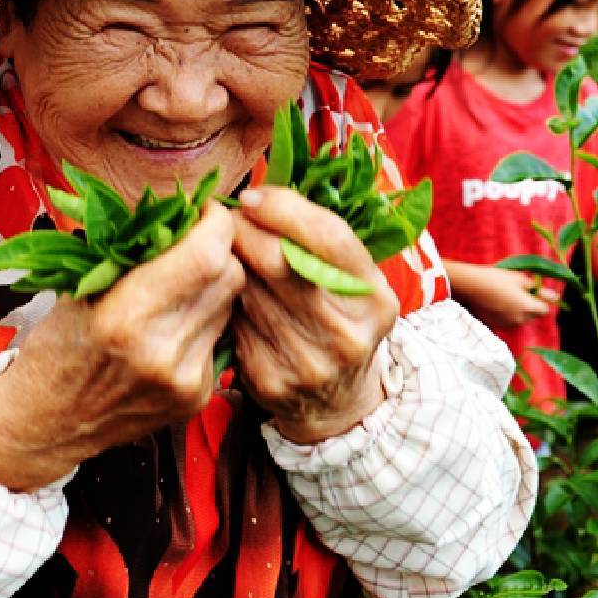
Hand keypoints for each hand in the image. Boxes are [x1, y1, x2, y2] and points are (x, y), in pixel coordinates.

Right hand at [0, 203, 241, 490]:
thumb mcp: (79, 289)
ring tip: (181, 281)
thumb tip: (181, 210)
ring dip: (214, 284)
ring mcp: (184, 380)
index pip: (206, 255)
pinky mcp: (196, 397)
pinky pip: (220, 337)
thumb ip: (131, 253)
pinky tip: (175, 322)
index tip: (201, 210)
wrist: (47, 424)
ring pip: (230, 305)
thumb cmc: (56, 347)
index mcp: (123, 317)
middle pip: (228, 277)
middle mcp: (161, 352)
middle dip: (219, 248)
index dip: (215, 223)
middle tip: (196, 238)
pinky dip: (205, 320)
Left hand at [227, 187, 398, 443]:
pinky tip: (223, 291)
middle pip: (280, 261)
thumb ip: (322, 242)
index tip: (252, 196)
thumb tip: (261, 193)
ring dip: (228, 261)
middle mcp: (347, 333)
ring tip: (222, 248)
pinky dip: (223, 299)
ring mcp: (308, 361)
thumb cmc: (341, 322)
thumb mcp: (355, 284)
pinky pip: (233, 321)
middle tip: (226, 218)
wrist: (340, 405)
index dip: (284, 208)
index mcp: (375, 300)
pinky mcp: (270, 380)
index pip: (330, 237)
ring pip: (249, 289)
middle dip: (244, 230)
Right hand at [455, 264, 558, 329]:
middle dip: (530, 306)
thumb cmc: (495, 278)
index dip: (541, 300)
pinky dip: (505, 314)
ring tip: (504, 296)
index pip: (545, 309)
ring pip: (519, 319)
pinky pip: (506, 321)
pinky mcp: (494, 325)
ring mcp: (506, 324)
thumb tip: (555, 296)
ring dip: (517, 310)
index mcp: (527, 307)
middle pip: (533, 316)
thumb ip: (538, 289)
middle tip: (518, 291)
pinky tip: (495, 303)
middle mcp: (519, 320)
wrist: (468, 286)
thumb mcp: (519, 278)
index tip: (534, 292)